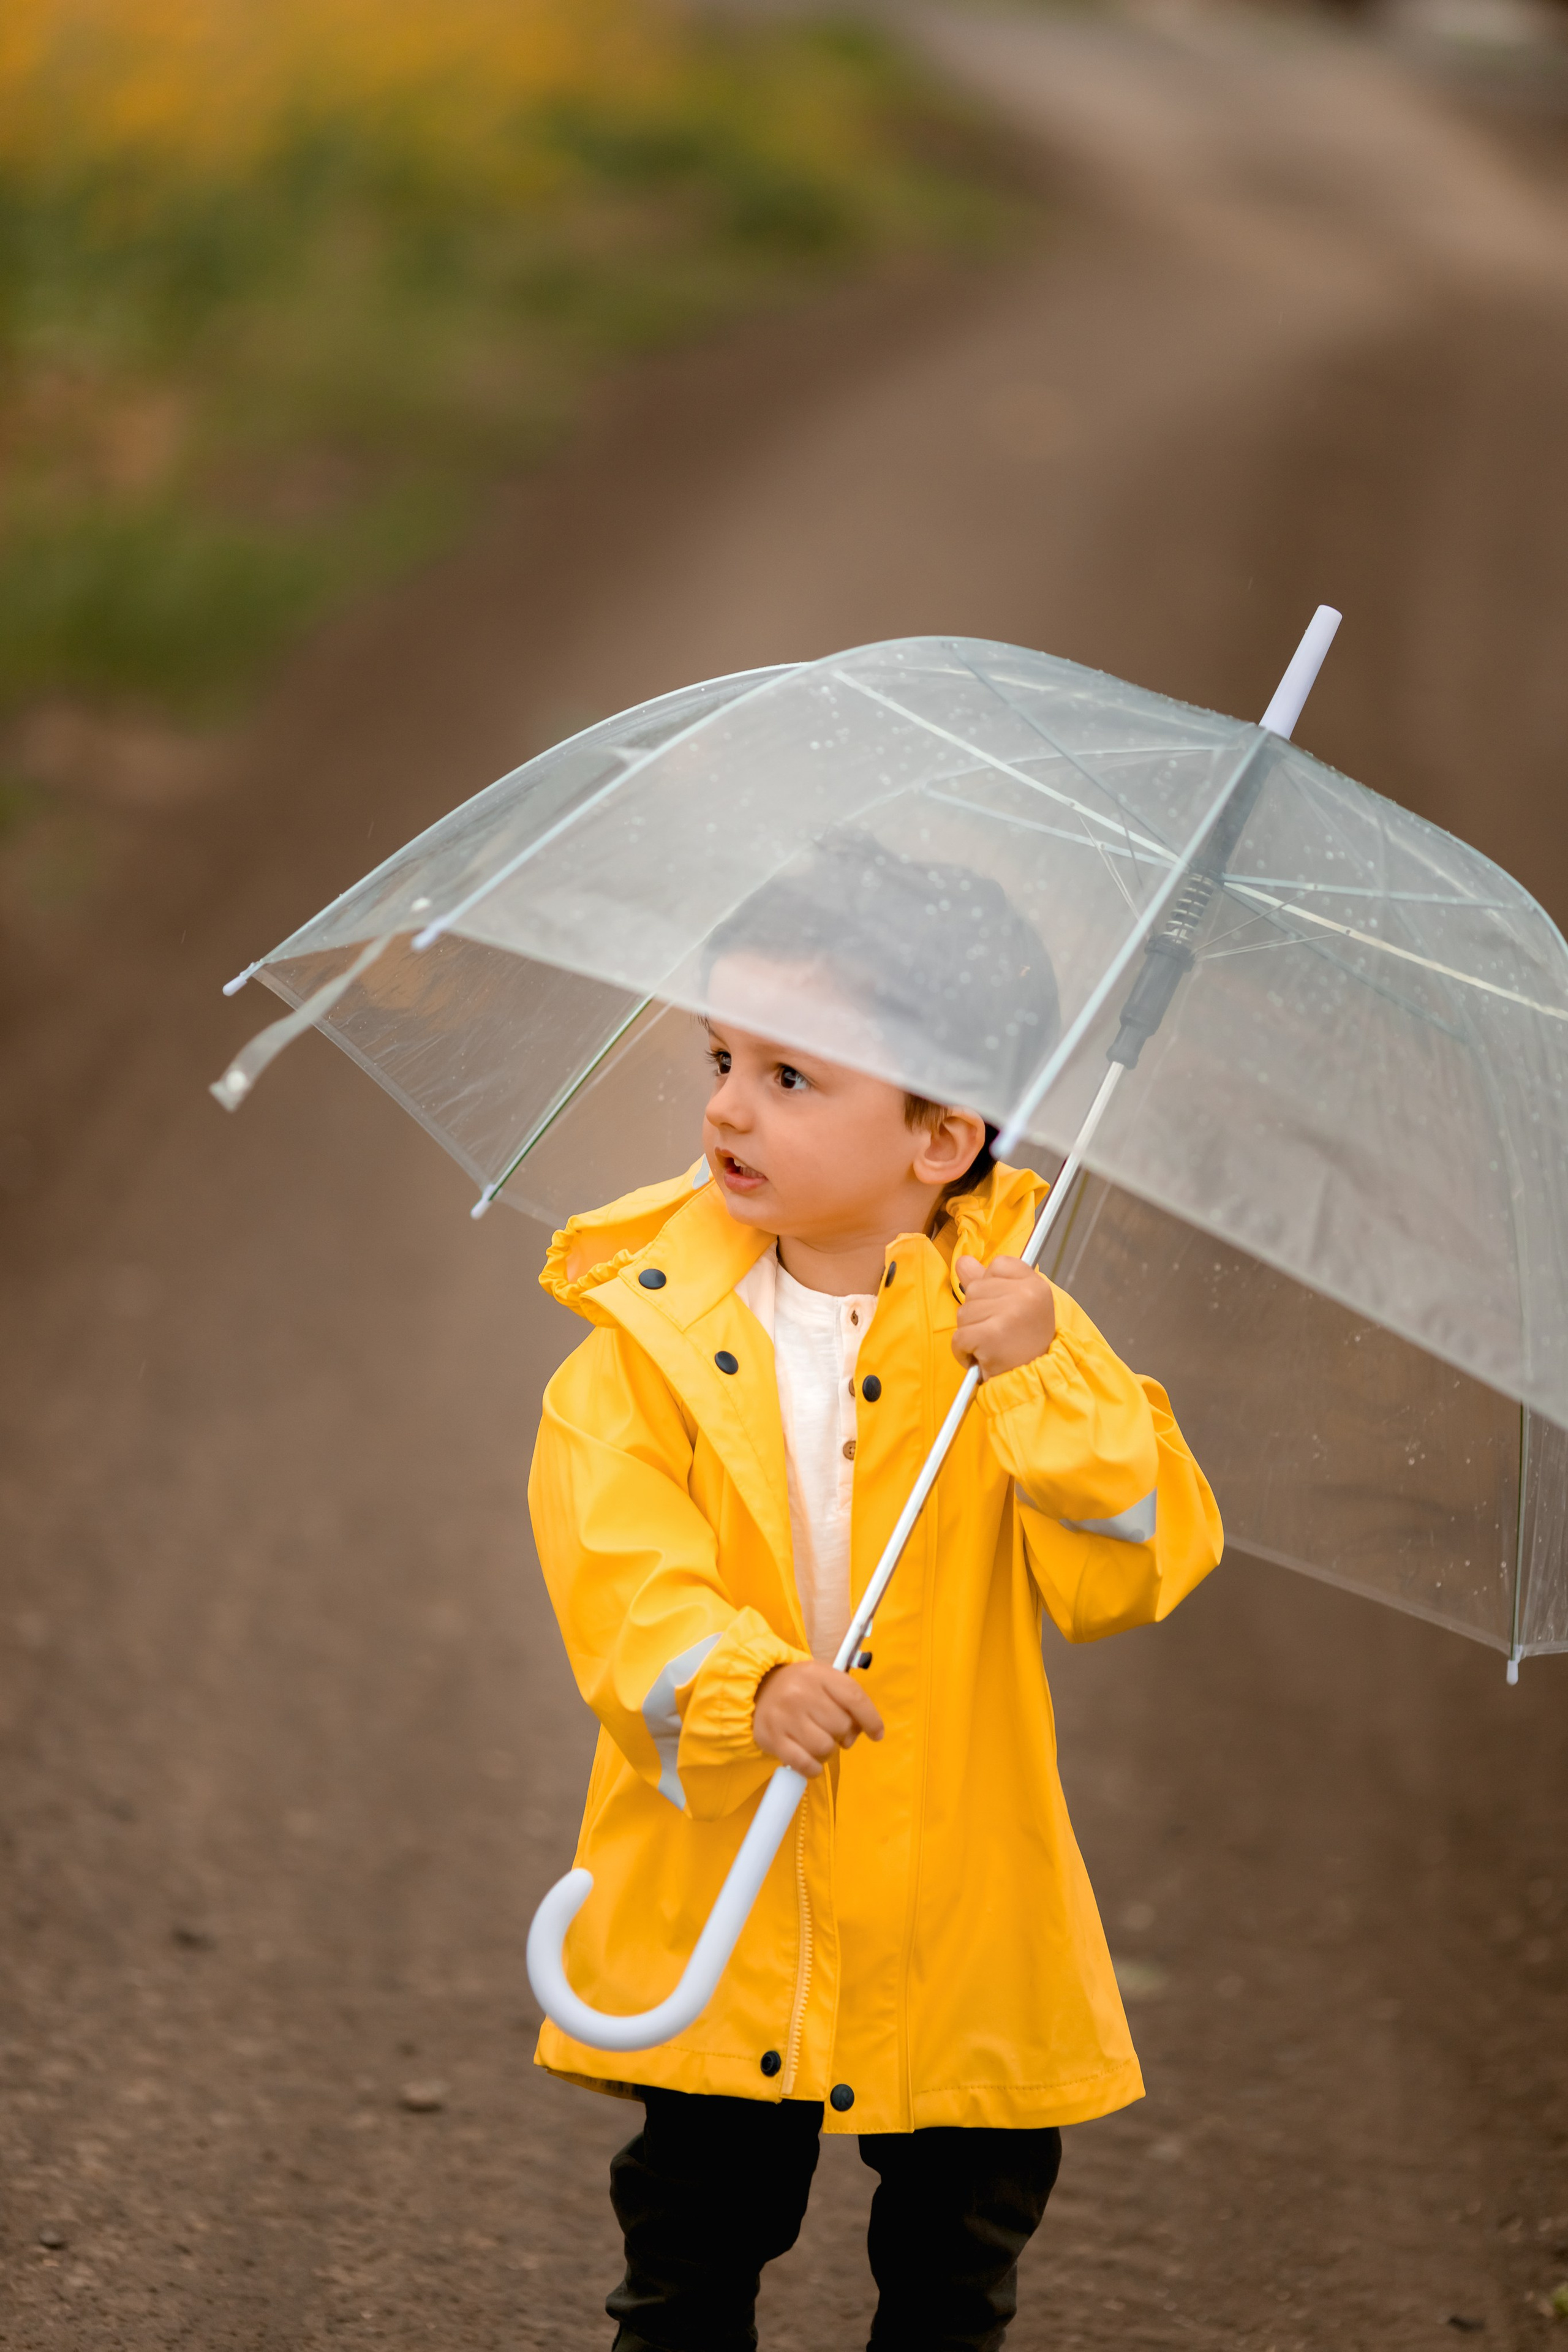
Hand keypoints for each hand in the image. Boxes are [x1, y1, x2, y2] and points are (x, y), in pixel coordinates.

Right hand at [753, 1661, 883, 1777]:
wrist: (758, 1689)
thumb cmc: (800, 1687)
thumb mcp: (824, 1681)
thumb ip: (847, 1702)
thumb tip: (857, 1734)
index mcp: (818, 1674)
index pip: (854, 1698)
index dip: (871, 1719)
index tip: (876, 1734)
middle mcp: (800, 1692)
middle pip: (841, 1726)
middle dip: (842, 1734)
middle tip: (830, 1730)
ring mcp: (785, 1716)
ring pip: (825, 1747)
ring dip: (827, 1751)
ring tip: (817, 1742)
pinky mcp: (772, 1738)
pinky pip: (805, 1764)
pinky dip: (813, 1768)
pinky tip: (810, 1762)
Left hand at [952, 1253, 1056, 1379]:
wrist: (1034, 1382)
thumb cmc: (1024, 1344)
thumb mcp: (1015, 1304)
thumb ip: (987, 1279)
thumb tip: (962, 1261)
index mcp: (1035, 1284)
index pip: (998, 1264)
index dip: (992, 1286)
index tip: (1005, 1308)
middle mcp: (1025, 1294)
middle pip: (976, 1288)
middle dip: (979, 1313)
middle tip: (1000, 1332)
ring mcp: (1008, 1313)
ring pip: (964, 1312)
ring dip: (971, 1332)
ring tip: (993, 1345)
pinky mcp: (990, 1335)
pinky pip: (959, 1336)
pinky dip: (963, 1350)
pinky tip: (981, 1357)